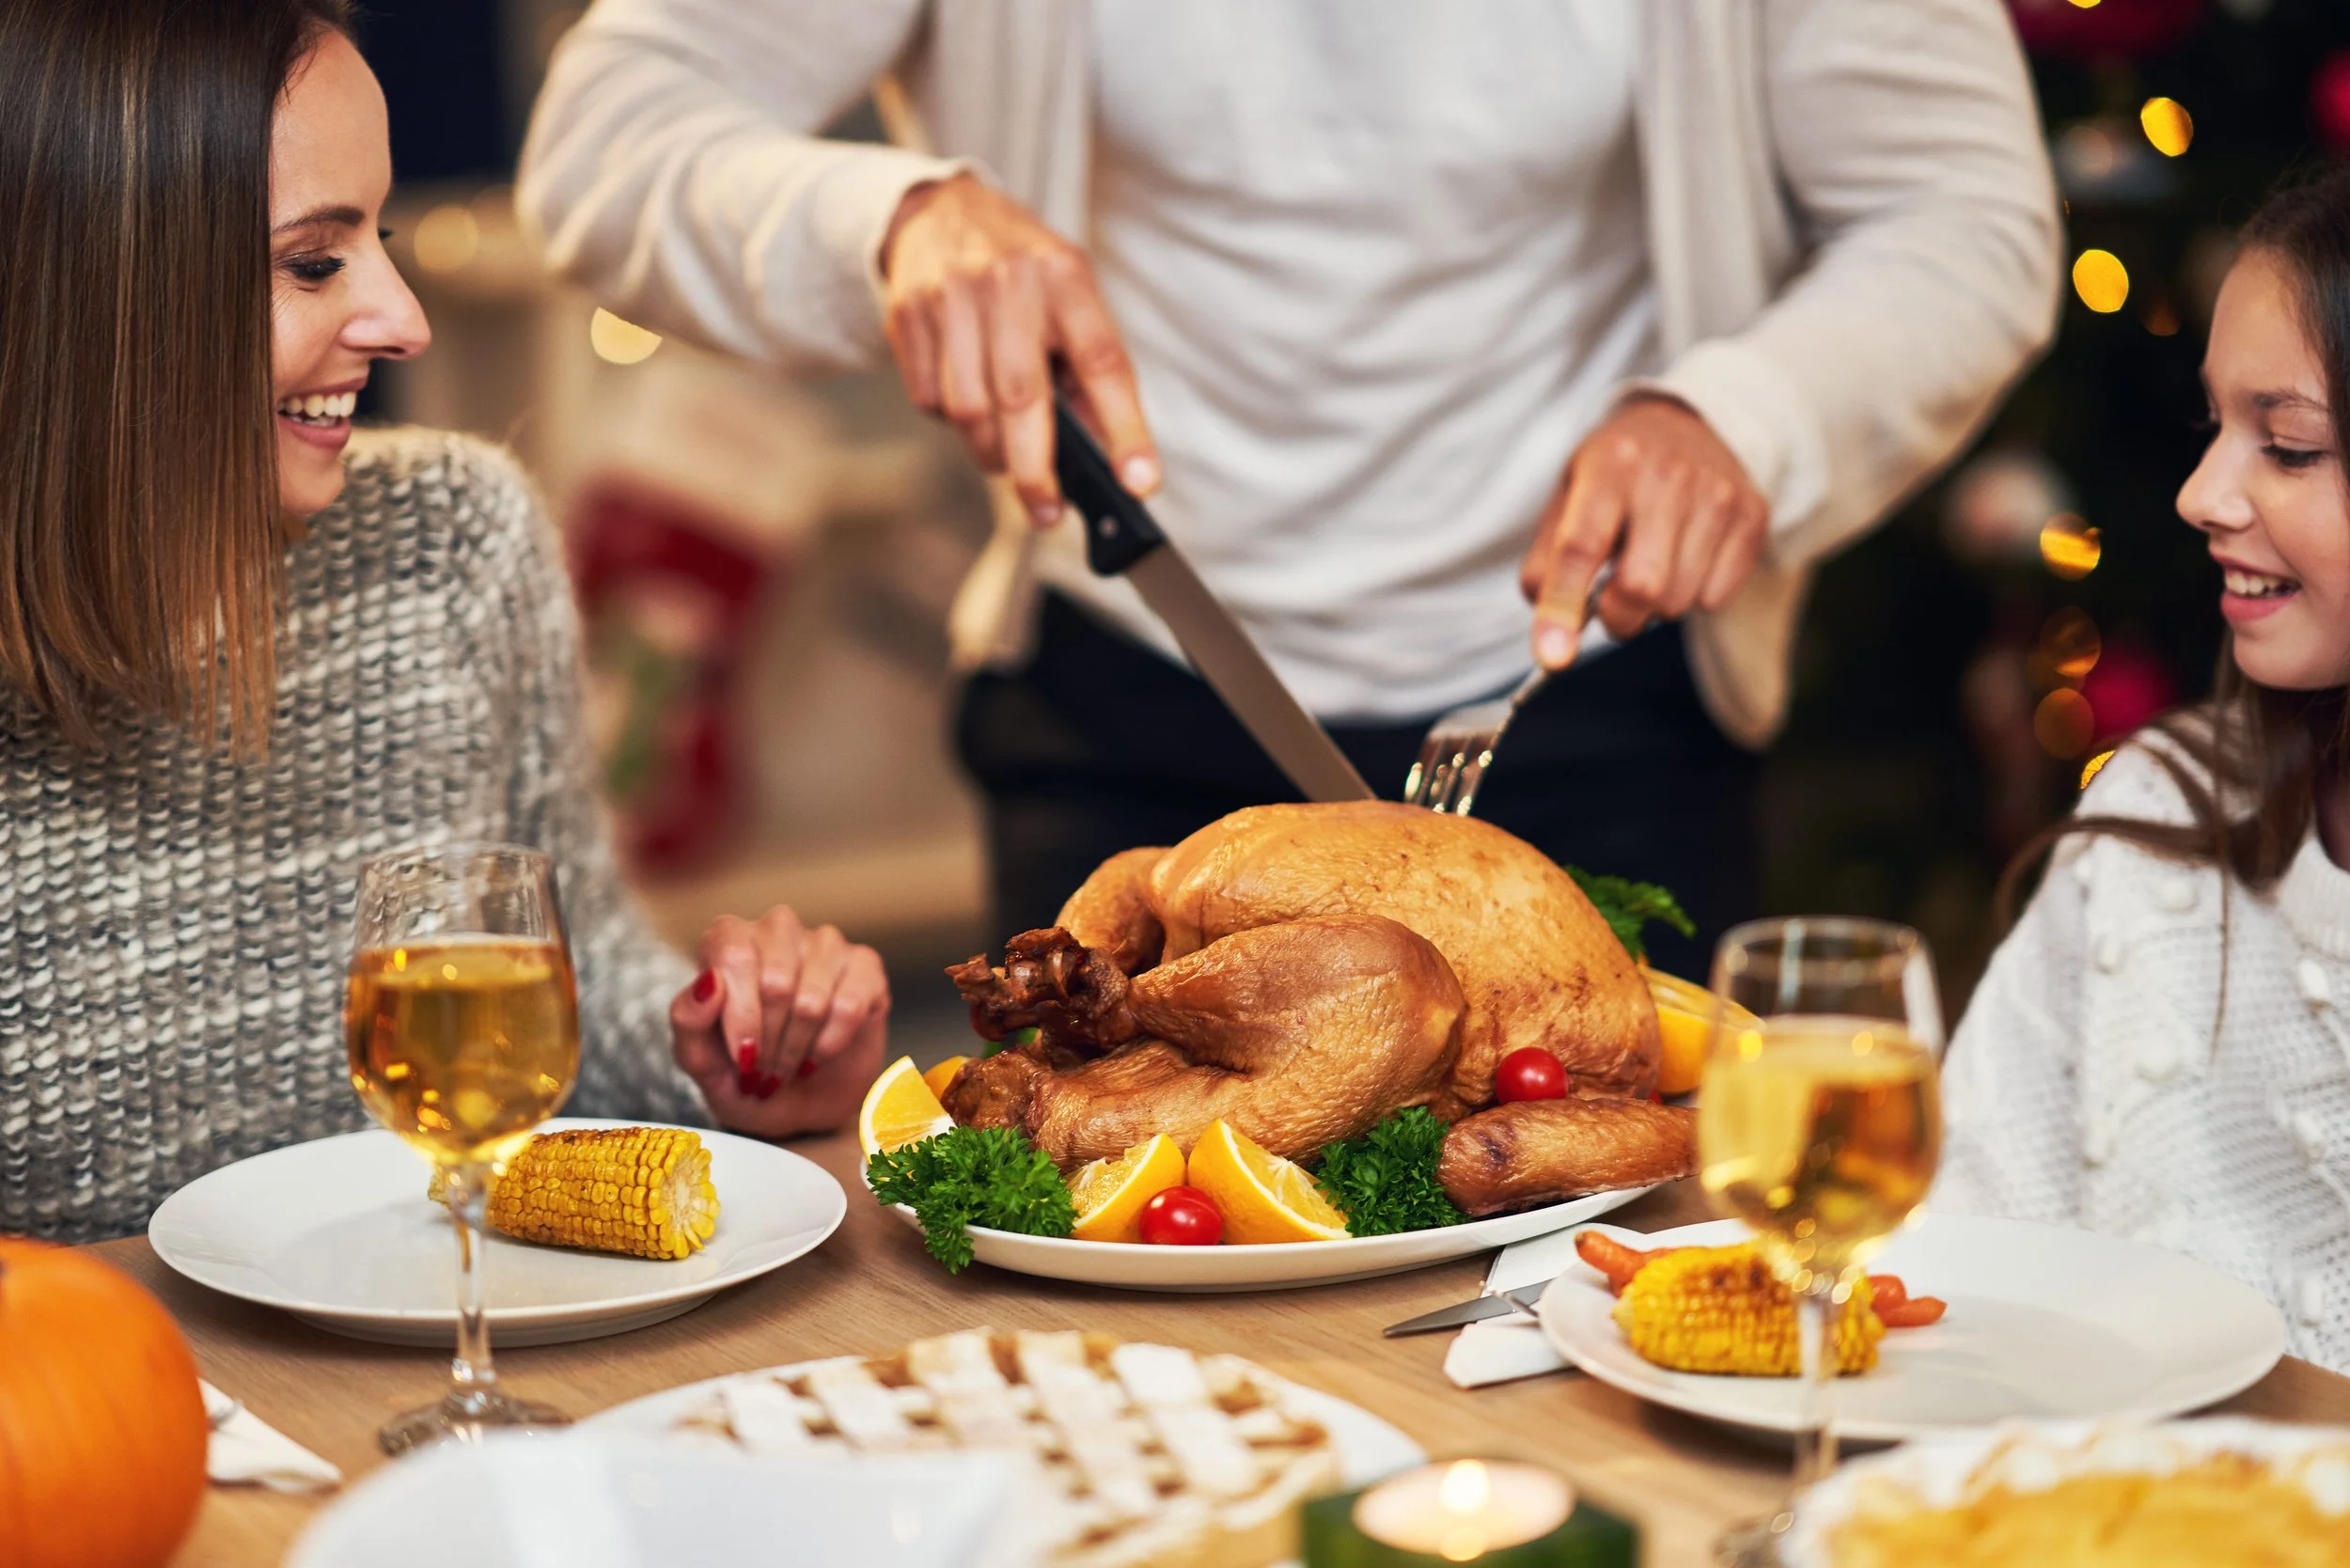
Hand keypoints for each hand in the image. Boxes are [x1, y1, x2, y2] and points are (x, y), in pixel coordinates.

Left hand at [669, 907, 890, 1137]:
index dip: (740, 1015)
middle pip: (776, 982)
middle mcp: (777, 930)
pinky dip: (831, 1044)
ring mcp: (825, 944)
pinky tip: (820, 1054)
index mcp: (728, 940)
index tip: (743, 1059)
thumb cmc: (742, 1075)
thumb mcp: (699, 1060)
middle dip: (769, 1042)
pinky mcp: (864, 967)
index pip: (733, 956)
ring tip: (789, 1065)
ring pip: (812, 1000)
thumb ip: (688, 1019)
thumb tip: (709, 982)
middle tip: (764, 1070)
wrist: (796, 1103)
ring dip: (797, 1048)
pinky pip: (850, 1006)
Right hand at [879, 174, 1158, 525]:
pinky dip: (951, 422)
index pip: (1103, 362)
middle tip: (1047, 512)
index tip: (1139, 483)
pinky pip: (930, 400)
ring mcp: (951, 297)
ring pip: (968, 410)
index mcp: (1065, 278)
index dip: (1124, 430)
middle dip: (1036, 471)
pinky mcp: (908, 316)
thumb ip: (1087, 368)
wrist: (937, 211)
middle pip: (1021, 399)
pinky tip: (967, 403)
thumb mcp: (1070, 297)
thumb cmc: (1020, 270)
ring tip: (1005, 459)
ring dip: (990, 453)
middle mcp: (1008, 283)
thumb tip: (1107, 452)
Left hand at [1518, 397, 1769, 668]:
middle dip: (1617, 618)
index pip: (1580, 548)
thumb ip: (1546, 565)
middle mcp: (1666, 476)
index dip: (1562, 607)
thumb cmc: (1617, 474)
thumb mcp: (1568, 497)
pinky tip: (1686, 560)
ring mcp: (1716, 495)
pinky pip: (1716, 598)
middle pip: (1639, 588)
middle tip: (1610, 605)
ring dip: (1655, 607)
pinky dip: (1694, 596)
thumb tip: (1550, 636)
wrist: (1693, 425)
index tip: (1552, 657)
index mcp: (1608, 466)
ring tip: (1651, 567)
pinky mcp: (1752, 516)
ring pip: (1678, 602)